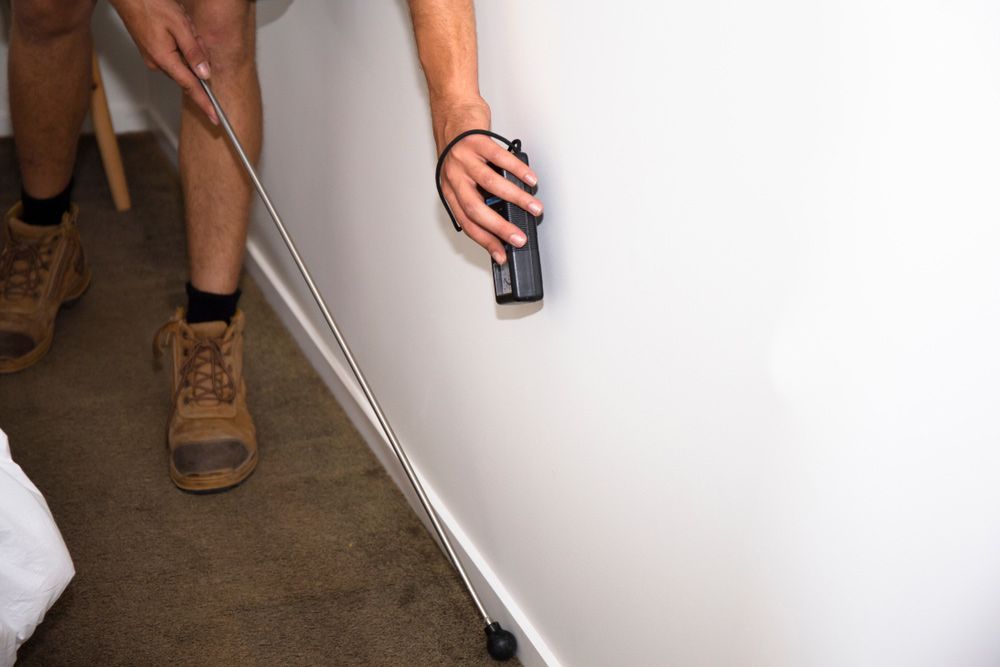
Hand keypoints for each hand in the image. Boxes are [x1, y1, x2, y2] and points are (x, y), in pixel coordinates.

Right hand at [109, 0, 218, 123]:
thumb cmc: (150, 5)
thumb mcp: (180, 26)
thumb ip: (194, 52)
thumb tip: (205, 74)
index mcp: (164, 60)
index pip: (191, 88)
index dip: (205, 104)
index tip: (215, 118)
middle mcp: (157, 63)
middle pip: (190, 71)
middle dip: (197, 55)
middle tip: (192, 32)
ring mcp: (153, 58)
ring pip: (184, 61)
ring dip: (189, 46)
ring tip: (181, 25)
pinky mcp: (153, 51)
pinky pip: (175, 54)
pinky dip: (182, 43)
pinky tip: (177, 28)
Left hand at [433, 97, 542, 264]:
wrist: (452, 111)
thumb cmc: (458, 146)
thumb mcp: (461, 175)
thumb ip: (476, 194)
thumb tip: (500, 216)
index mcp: (450, 190)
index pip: (467, 223)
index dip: (485, 241)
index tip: (501, 254)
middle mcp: (454, 177)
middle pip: (477, 210)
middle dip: (501, 228)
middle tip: (519, 239)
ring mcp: (464, 159)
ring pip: (492, 185)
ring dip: (516, 199)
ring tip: (534, 207)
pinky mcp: (477, 141)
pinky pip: (500, 159)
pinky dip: (518, 170)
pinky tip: (530, 179)